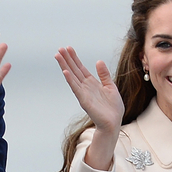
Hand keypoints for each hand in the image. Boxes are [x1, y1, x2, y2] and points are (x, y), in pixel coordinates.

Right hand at [55, 46, 123, 170]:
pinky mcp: (84, 100)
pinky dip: (70, 80)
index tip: (68, 48)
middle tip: (59, 48)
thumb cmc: (113, 108)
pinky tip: (65, 72)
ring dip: (65, 66)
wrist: (113, 122)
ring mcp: (83, 93)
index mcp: (92, 83)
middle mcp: (85, 87)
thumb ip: (104, 75)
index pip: (80, 68)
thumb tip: (98, 61)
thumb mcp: (111, 87)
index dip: (74, 58)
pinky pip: (76, 88)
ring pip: (72, 76)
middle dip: (67, 59)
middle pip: (74, 70)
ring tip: (58, 56)